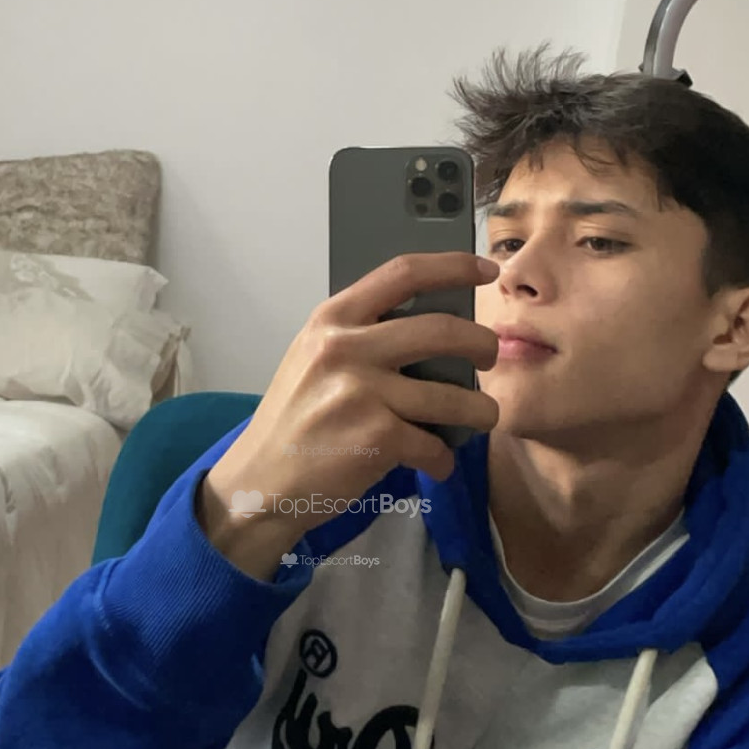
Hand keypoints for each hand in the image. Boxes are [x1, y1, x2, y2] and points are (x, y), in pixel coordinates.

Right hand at [199, 252, 500, 577]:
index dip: (453, 266)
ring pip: (452, 395)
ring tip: (481, 418)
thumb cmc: (292, 422)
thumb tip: (428, 328)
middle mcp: (346, 349)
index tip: (485, 270)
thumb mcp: (312, 359)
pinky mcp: (376, 438)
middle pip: (443, 329)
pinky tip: (436, 463)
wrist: (259, 482)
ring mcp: (362, 393)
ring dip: (480, 410)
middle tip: (490, 356)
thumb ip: (358, 336)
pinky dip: (443, 459)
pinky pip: (434, 445)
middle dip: (482, 344)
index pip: (402, 273)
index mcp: (331, 320)